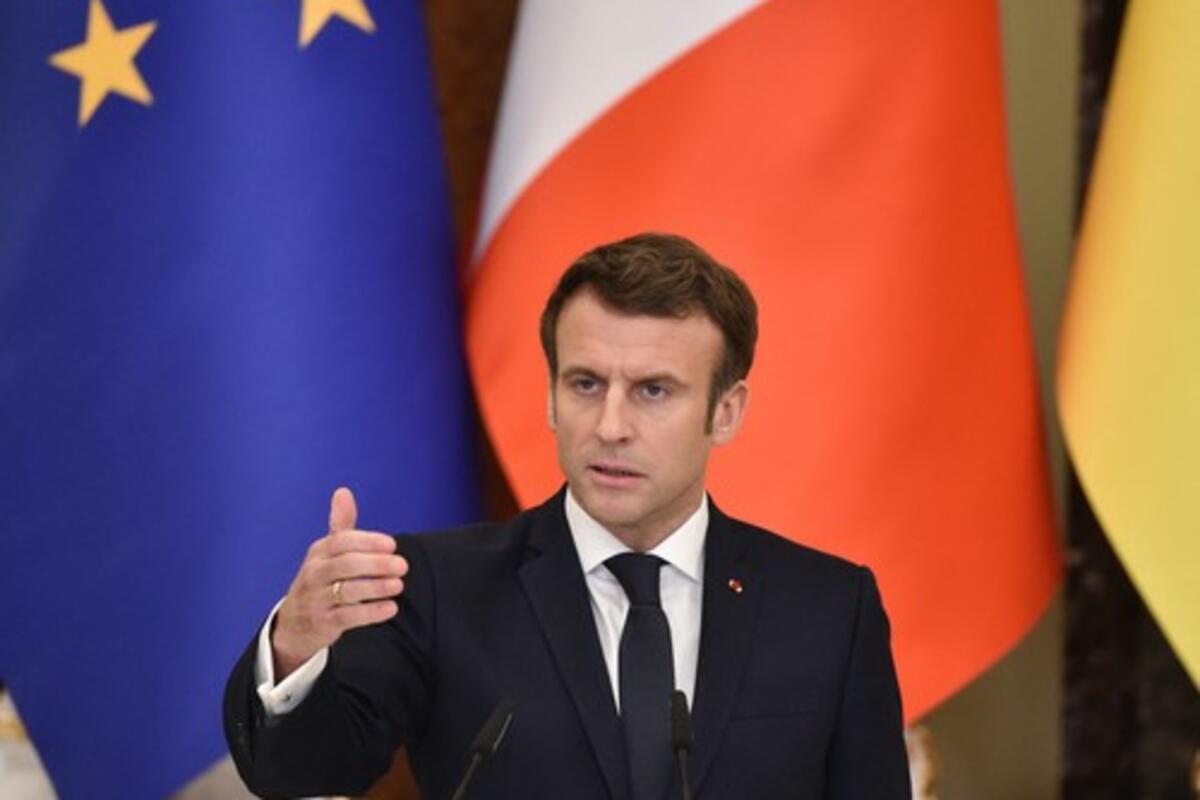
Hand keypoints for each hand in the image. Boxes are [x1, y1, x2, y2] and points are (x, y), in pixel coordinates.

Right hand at [271, 487, 407, 678]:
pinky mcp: (323, 623)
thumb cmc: (320, 580)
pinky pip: (347, 617)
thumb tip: (343, 491)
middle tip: (402, 565)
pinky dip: (370, 612)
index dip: (368, 542)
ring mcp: (316, 599)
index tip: (392, 545)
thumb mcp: (327, 552)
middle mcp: (315, 573)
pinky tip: (390, 607)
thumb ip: (341, 525)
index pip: (342, 541)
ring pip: (347, 591)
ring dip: (375, 587)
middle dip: (376, 564)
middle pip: (346, 565)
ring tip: (398, 585)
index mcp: (319, 552)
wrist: (294, 623)